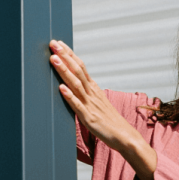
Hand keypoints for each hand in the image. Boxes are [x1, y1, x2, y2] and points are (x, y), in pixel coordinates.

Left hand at [49, 39, 156, 179]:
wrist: (125, 136)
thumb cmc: (109, 120)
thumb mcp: (97, 101)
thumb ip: (86, 92)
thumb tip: (72, 83)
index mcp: (94, 88)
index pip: (81, 66)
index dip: (69, 54)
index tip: (59, 43)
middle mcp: (92, 93)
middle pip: (77, 71)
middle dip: (64, 57)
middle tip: (53, 44)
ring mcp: (90, 105)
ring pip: (76, 84)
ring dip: (64, 71)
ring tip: (54, 59)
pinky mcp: (89, 118)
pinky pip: (78, 106)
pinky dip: (69, 96)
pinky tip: (61, 88)